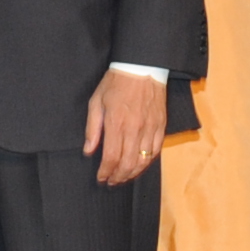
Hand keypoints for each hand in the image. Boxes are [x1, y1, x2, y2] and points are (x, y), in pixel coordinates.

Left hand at [83, 68, 168, 186]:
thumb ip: (92, 129)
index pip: (111, 157)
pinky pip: (155, 151)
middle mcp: (134, 129)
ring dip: (132, 174)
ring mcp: (150, 129)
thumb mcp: (96, 102)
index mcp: (116, 124)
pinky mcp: (161, 126)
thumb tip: (88, 151)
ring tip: (123, 178)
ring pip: (143, 161)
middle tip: (111, 182)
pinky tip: (139, 166)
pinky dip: (147, 163)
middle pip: (128, 164)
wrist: (142, 68)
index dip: (105, 172)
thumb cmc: (116, 83)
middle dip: (118, 177)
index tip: (101, 178)